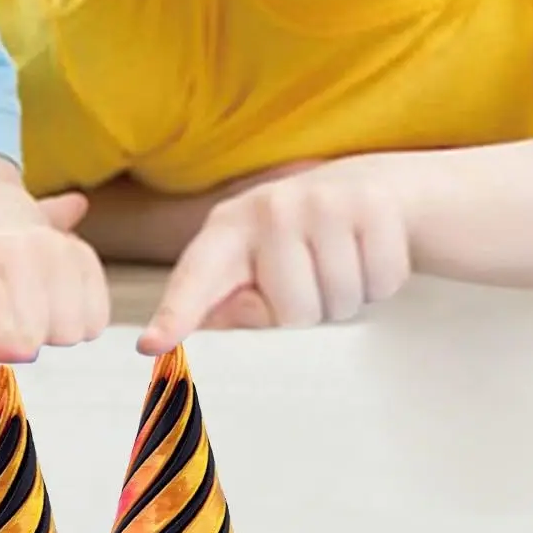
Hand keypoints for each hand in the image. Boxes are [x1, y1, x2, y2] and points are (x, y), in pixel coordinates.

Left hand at [0, 191, 108, 360]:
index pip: (2, 311)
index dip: (8, 335)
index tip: (10, 351)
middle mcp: (17, 246)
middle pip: (45, 334)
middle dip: (22, 341)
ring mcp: (56, 249)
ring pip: (75, 329)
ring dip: (50, 333)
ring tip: (14, 313)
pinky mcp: (85, 257)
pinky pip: (97, 319)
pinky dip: (75, 322)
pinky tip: (42, 307)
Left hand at [138, 169, 410, 353]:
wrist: (369, 188)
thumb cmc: (299, 241)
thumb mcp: (254, 265)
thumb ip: (231, 301)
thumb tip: (214, 321)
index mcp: (227, 229)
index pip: (197, 276)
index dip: (175, 313)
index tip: (152, 343)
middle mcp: (269, 208)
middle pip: (292, 313)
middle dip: (309, 311)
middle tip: (312, 278)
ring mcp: (321, 202)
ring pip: (339, 302)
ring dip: (346, 298)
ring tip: (339, 263)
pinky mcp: (371, 206)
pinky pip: (380, 283)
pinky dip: (380, 283)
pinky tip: (366, 253)